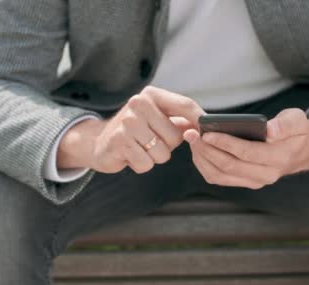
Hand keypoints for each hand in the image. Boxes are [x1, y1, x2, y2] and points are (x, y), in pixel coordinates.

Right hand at [58, 86, 204, 173]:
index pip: (185, 105)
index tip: (209, 129)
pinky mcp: (119, 141)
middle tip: (150, 142)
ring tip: (140, 148)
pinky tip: (130, 155)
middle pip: (176, 136)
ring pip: (162, 153)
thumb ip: (181, 121)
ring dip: (154, 157)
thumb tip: (204, 127)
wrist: (98, 142)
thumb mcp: (157, 120)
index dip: (200, 119)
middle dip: (168, 146)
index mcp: (152, 95)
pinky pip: (146, 163)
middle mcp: (139, 104)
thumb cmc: (136, 132)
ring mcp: (127, 122)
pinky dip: (141, 165)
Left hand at [184, 108, 308, 188]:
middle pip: (229, 166)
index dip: (225, 143)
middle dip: (207, 149)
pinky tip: (197, 150)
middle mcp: (265, 176)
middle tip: (191, 134)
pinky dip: (204, 165)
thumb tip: (269, 131)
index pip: (247, 153)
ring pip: (220, 174)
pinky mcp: (242, 182)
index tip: (207, 133)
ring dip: (202, 158)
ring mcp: (253, 182)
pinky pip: (218, 178)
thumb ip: (285, 125)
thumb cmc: (294, 131)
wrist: (298, 150)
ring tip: (192, 140)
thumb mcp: (297, 120)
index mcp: (278, 159)